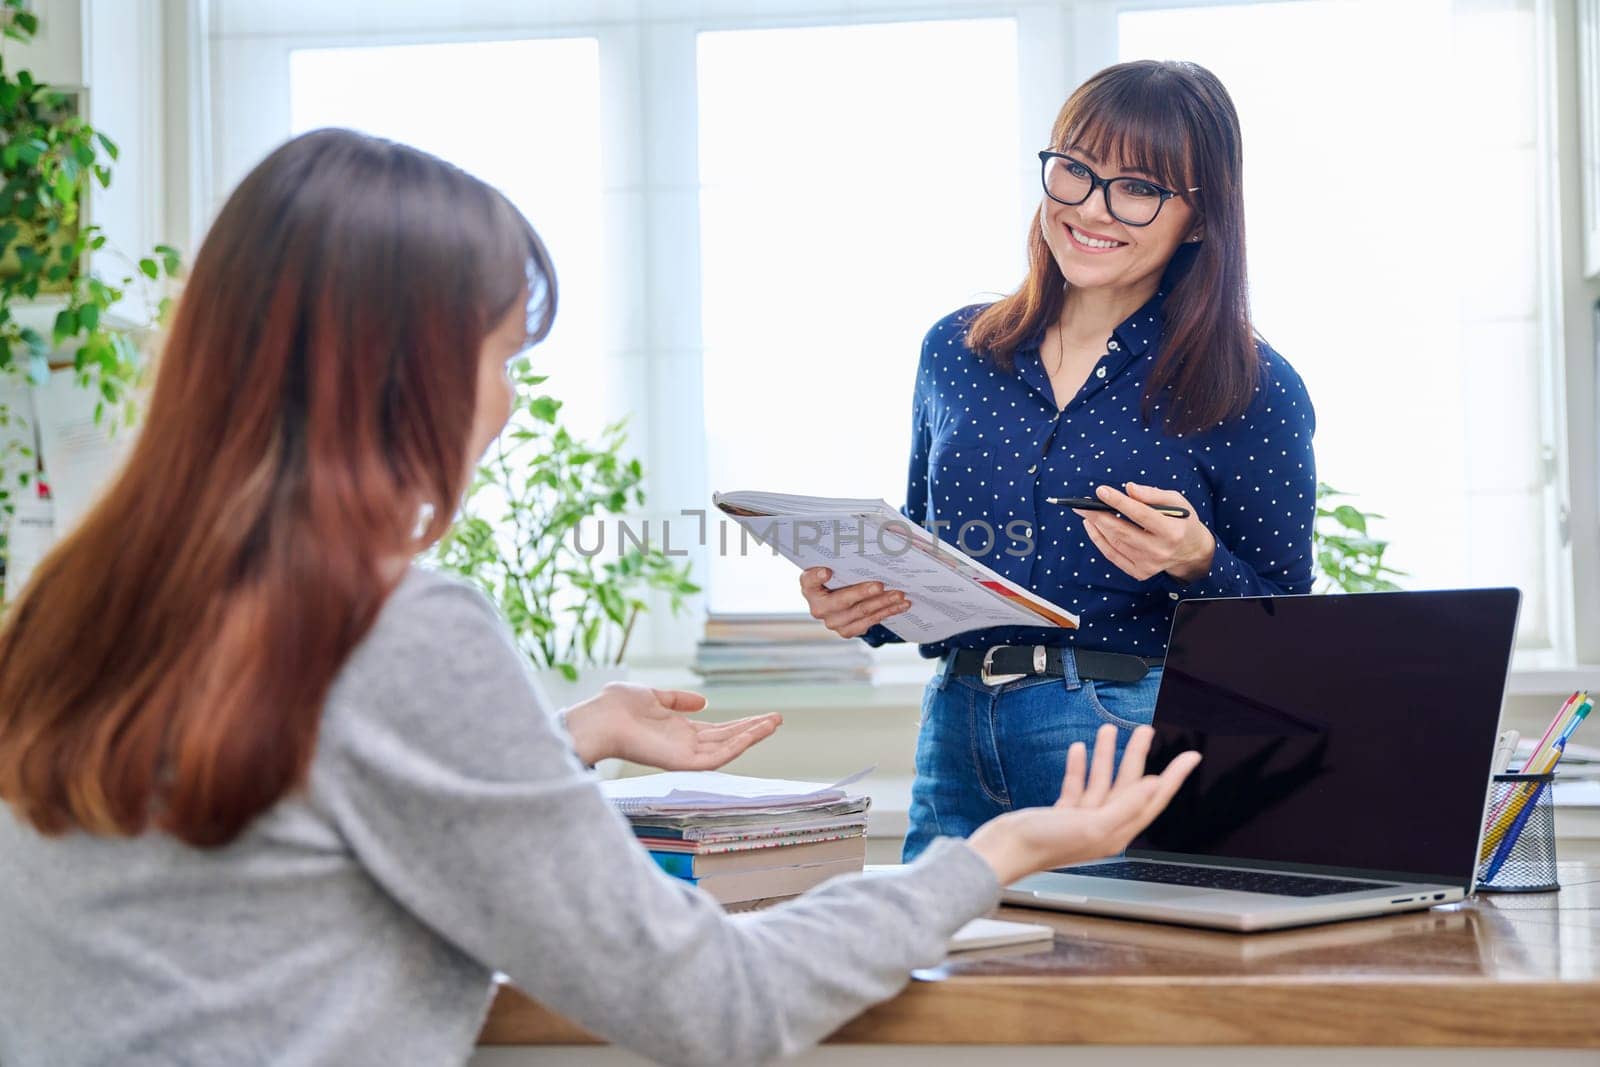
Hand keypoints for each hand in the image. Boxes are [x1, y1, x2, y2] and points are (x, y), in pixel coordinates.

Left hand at [562, 682, 781, 770]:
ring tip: (774, 722)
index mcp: (678, 731)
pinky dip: (737, 746)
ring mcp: (684, 755)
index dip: (740, 723)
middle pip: (727, 739)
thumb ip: (678, 699)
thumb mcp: (654, 696)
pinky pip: (716, 757)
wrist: (599, 717)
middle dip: (753, 730)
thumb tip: (704, 700)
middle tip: (778, 719)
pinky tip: (754, 733)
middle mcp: (684, 745)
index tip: (762, 715)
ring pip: (727, 749)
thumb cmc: (616, 706)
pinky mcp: (682, 762)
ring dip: (752, 736)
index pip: (717, 730)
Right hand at [799, 566, 910, 638]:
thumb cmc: (838, 576)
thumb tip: (871, 535)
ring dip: (882, 603)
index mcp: (809, 586)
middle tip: (880, 585)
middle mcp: (818, 607)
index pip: (809, 580)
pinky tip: (900, 605)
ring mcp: (832, 622)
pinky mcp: (846, 631)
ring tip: (899, 594)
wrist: (838, 599)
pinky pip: (869, 622)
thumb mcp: (835, 565)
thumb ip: (842, 556)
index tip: (827, 571)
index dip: (817, 577)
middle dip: (863, 592)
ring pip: (861, 612)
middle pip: (841, 600)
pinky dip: (887, 612)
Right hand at [966, 724, 1200, 884]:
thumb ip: (1124, 806)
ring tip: (1110, 730)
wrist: (1005, 850)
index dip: (1174, 777)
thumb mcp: (1090, 826)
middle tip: (1147, 731)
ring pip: (1102, 781)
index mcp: (1116, 832)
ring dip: (1107, 756)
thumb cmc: (1044, 845)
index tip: (1190, 756)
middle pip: (1129, 785)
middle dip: (1137, 756)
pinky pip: (1077, 786)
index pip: (1153, 799)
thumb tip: (1152, 785)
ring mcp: (1082, 819)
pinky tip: (1078, 750)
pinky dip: (1080, 767)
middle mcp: (1104, 826)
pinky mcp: (1062, 813)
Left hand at [1073, 482, 1215, 583]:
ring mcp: (1148, 564)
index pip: (1140, 514)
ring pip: (1115, 543)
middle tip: (1081, 504)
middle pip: (1122, 531)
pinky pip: (1113, 556)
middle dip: (1098, 516)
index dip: (1119, 502)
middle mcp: (1159, 550)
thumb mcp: (1176, 502)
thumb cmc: (1183, 521)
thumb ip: (1153, 494)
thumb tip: (1128, 488)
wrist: (1192, 553)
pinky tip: (1092, 527)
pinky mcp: (1140, 572)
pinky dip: (1099, 541)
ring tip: (1085, 513)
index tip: (1101, 491)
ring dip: (1096, 527)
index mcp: (1171, 531)